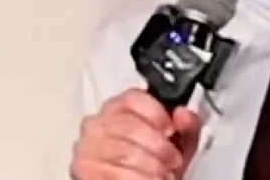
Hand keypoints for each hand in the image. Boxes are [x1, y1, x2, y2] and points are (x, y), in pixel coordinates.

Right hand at [70, 88, 202, 178]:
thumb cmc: (155, 162)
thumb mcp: (177, 142)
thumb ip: (186, 125)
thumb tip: (183, 114)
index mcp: (118, 107)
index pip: (132, 98)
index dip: (156, 113)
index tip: (170, 129)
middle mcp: (98, 123)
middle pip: (130, 127)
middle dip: (158, 147)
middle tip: (173, 160)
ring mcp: (87, 146)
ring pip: (123, 153)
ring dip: (150, 167)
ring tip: (163, 174)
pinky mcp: (84, 169)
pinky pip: (112, 173)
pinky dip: (138, 179)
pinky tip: (150, 179)